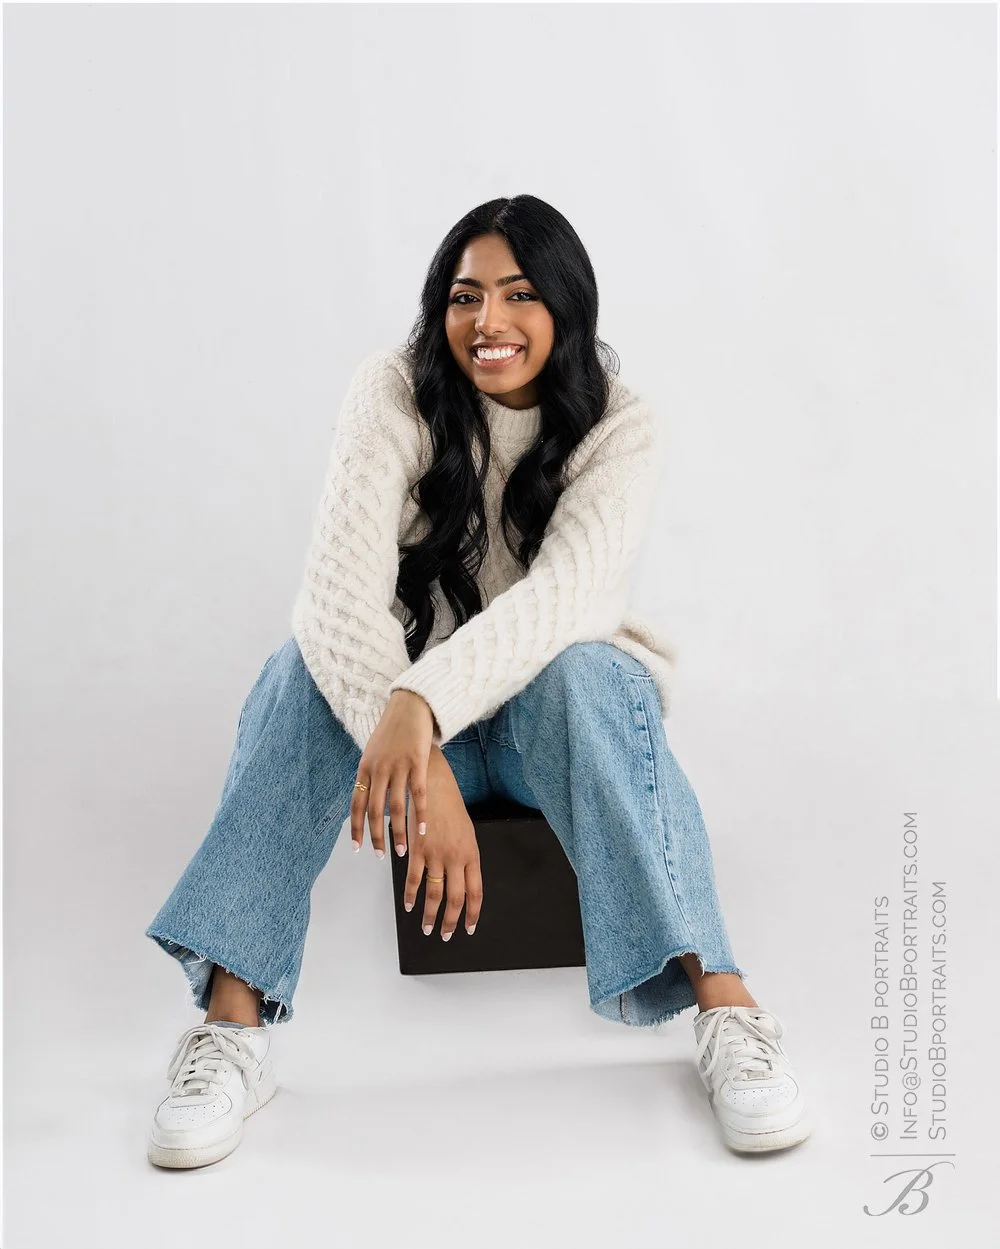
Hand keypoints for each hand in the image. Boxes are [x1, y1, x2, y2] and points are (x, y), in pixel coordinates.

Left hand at [351, 689, 434, 857]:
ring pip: (396, 807)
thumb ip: (370, 774)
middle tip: (381, 856)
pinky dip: (420, 814)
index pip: (356, 804)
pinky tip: (423, 830)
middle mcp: (378, 769)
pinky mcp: (418, 763)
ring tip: (402, 851)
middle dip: (376, 837)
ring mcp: (398, 766)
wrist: (409, 706)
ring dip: (398, 832)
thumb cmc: (392, 730)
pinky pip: (418, 795)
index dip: (356, 828)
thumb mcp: (373, 751)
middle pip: (374, 810)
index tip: (357, 848)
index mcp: (364, 768)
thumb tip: (367, 796)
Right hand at [403, 754, 482, 939]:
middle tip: (445, 935)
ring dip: (430, 914)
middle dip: (450, 921)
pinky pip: (414, 878)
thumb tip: (462, 880)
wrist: (434, 783)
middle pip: (455, 898)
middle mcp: (456, 857)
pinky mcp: (417, 848)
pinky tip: (409, 905)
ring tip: (427, 928)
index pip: (475, 892)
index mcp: (472, 853)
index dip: (472, 913)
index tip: (468, 928)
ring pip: (434, 893)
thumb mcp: (465, 832)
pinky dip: (411, 894)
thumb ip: (465, 857)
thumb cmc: (450, 806)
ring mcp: (436, 854)